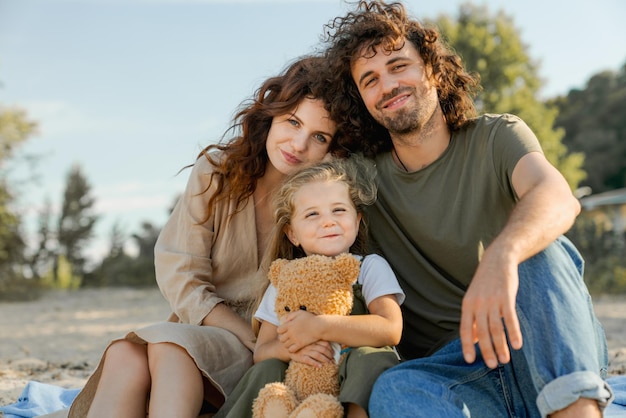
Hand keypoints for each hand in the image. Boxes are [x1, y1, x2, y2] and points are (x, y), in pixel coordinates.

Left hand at [277, 310, 318, 352]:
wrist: (319, 326)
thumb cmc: (310, 318)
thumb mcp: (300, 313)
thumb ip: (291, 315)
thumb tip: (285, 321)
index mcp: (289, 325)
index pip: (279, 330)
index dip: (281, 331)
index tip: (285, 331)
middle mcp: (290, 332)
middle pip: (281, 339)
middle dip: (283, 338)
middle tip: (288, 338)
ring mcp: (295, 339)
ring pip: (285, 345)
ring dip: (287, 344)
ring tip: (291, 343)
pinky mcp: (300, 344)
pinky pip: (291, 350)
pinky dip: (291, 349)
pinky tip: (295, 347)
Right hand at [290, 341, 334, 367]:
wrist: (287, 347)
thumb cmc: (301, 344)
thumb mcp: (308, 340)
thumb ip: (317, 341)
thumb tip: (330, 345)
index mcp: (313, 340)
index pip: (325, 343)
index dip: (331, 349)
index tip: (333, 353)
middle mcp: (310, 345)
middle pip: (323, 349)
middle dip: (329, 355)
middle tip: (332, 359)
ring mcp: (305, 351)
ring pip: (318, 355)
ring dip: (325, 360)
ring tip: (329, 363)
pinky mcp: (300, 357)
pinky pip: (308, 360)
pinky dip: (315, 363)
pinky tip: (320, 366)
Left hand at [459, 250, 522, 367]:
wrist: (498, 259)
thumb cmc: (485, 282)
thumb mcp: (474, 298)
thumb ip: (474, 318)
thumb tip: (474, 339)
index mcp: (467, 305)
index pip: (465, 329)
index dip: (467, 345)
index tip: (470, 361)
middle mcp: (478, 304)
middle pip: (482, 332)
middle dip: (487, 350)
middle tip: (493, 365)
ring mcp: (492, 300)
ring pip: (496, 328)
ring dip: (501, 346)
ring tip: (505, 360)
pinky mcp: (506, 296)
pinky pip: (510, 318)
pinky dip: (514, 332)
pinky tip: (518, 344)